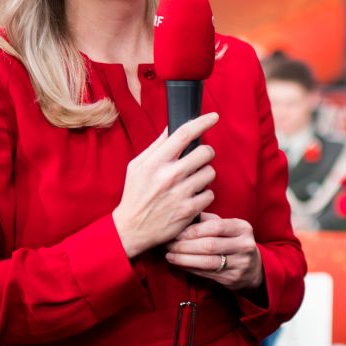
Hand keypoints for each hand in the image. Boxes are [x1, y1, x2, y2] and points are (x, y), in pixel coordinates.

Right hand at [111, 113, 218, 258]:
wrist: (132, 228)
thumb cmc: (135, 194)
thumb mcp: (137, 166)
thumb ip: (156, 147)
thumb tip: (172, 128)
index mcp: (155, 162)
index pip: (184, 134)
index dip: (202, 122)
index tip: (213, 117)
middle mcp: (169, 176)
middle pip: (205, 152)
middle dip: (206, 153)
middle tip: (199, 159)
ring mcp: (180, 193)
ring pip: (210, 173)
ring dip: (205, 175)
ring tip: (193, 180)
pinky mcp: (189, 210)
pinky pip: (210, 194)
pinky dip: (204, 194)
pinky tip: (192, 197)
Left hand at [166, 213, 263, 292]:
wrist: (253, 267)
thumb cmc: (233, 242)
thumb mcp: (228, 227)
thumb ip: (208, 220)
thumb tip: (185, 216)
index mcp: (242, 228)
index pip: (216, 227)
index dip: (194, 230)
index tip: (177, 232)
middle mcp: (244, 245)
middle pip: (210, 245)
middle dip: (185, 245)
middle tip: (169, 244)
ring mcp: (240, 264)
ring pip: (207, 262)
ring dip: (184, 259)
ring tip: (170, 255)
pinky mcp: (232, 278)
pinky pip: (206, 273)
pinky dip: (190, 268)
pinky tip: (179, 264)